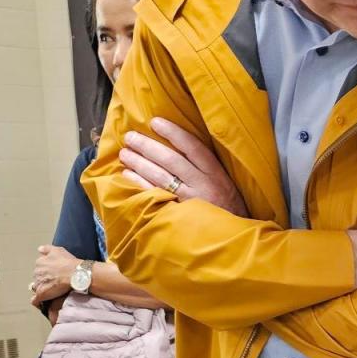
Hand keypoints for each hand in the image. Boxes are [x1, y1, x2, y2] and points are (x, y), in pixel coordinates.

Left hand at [29, 245, 80, 303]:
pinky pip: (36, 300)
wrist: (76, 274)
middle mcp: (37, 272)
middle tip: (55, 283)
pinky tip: (42, 303)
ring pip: (37, 288)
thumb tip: (39, 250)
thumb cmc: (69, 263)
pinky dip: (38, 301)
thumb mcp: (58, 250)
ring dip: (43, 289)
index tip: (53, 275)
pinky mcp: (42, 293)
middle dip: (44, 280)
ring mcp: (38, 283)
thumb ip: (47, 249)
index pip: (39, 269)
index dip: (46, 272)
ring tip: (53, 292)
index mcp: (40, 262)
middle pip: (38, 278)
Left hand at [119, 117, 247, 214]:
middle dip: (148, 146)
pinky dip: (139, 183)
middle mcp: (203, 185)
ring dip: (139, 163)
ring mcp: (190, 201)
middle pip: (171, 160)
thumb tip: (177, 144)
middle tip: (130, 137)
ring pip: (160, 177)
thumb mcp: (224, 182)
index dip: (173, 132)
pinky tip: (127, 174)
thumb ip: (205, 166)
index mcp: (215, 173)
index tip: (155, 122)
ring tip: (124, 153)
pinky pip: (154, 196)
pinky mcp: (178, 215)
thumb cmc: (226, 205)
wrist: (232, 236)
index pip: (192, 147)